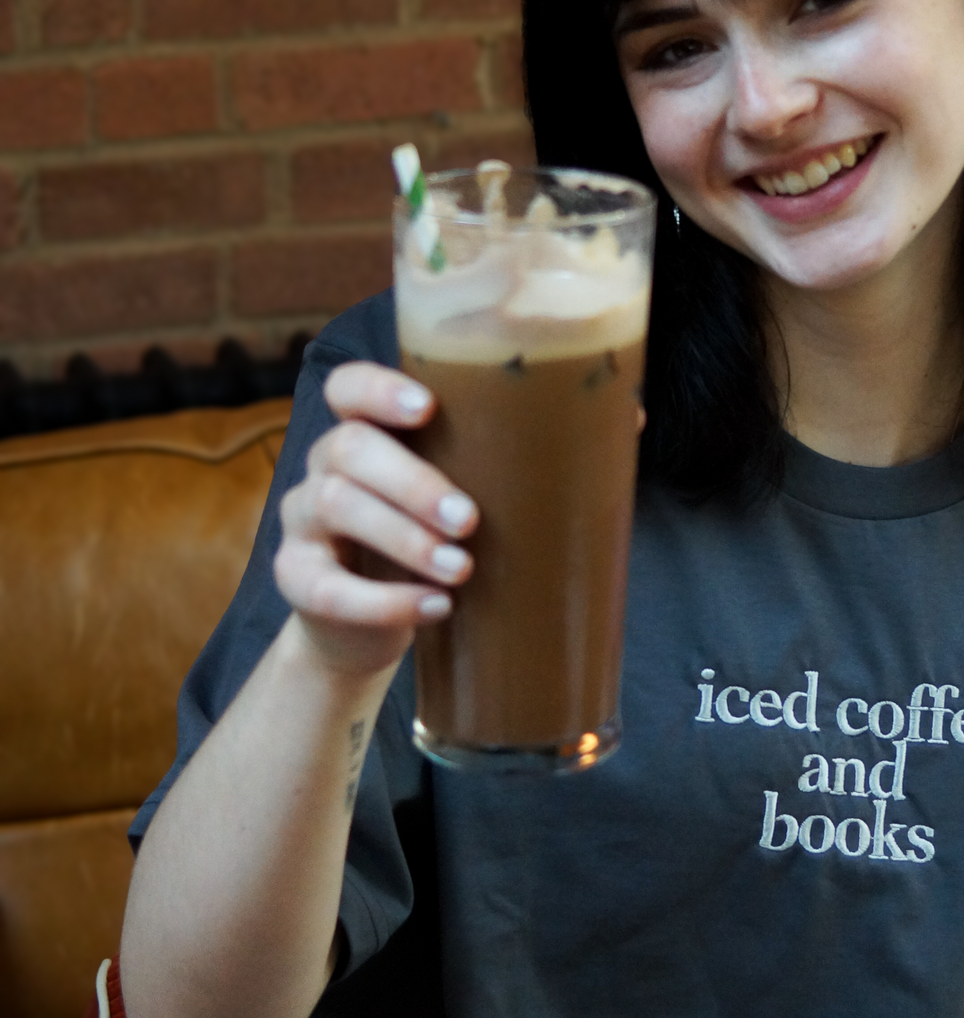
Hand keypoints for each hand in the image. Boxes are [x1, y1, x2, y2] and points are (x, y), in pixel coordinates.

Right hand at [274, 362, 475, 678]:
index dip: (378, 388)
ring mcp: (300, 522)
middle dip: (411, 481)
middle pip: (348, 446)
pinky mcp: (295, 578)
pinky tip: (435, 608)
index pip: (347, 388)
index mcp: (362, 434)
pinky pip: (326, 586)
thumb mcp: (451, 502)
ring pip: (333, 505)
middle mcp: (322, 468)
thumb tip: (614, 434)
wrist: (365, 630)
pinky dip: (384, 600)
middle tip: (468, 519)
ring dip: (404, 538)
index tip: (428, 407)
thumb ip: (497, 467)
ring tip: (461, 569)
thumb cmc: (426, 547)